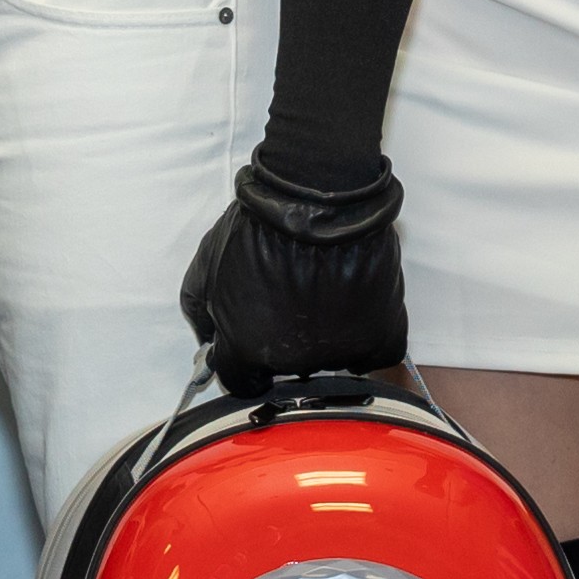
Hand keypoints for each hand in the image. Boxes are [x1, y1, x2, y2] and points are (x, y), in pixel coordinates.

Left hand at [178, 157, 409, 394]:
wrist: (317, 197)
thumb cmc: (261, 225)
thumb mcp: (206, 265)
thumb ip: (199, 311)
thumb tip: (207, 337)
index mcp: (248, 347)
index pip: (240, 382)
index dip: (242, 364)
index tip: (249, 350)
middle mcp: (293, 360)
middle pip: (285, 369)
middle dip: (281, 341)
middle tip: (287, 300)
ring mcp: (339, 350)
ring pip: (328, 360)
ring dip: (323, 336)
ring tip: (321, 293)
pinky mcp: (379, 334)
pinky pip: (373, 356)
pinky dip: (364, 341)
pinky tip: (352, 316)